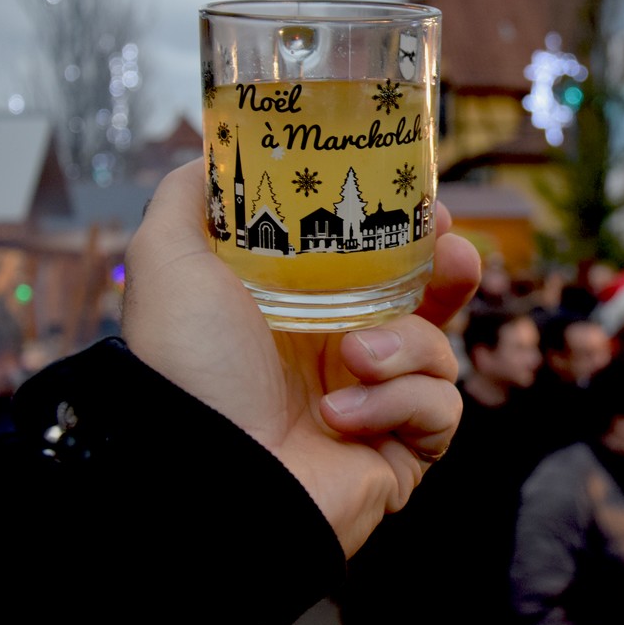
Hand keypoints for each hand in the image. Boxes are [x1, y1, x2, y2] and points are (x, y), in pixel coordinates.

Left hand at [121, 160, 478, 555]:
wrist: (203, 471)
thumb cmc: (188, 367)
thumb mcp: (169, 262)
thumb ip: (188, 198)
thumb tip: (214, 153)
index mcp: (302, 314)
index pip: (377, 265)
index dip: (411, 233)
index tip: (429, 206)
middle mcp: (341, 358)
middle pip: (429, 305)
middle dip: (452, 275)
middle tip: (454, 254)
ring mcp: (374, 409)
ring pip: (439, 354)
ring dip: (404, 348)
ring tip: (353, 359)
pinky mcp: (399, 454)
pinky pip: (439, 411)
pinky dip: (397, 405)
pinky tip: (342, 418)